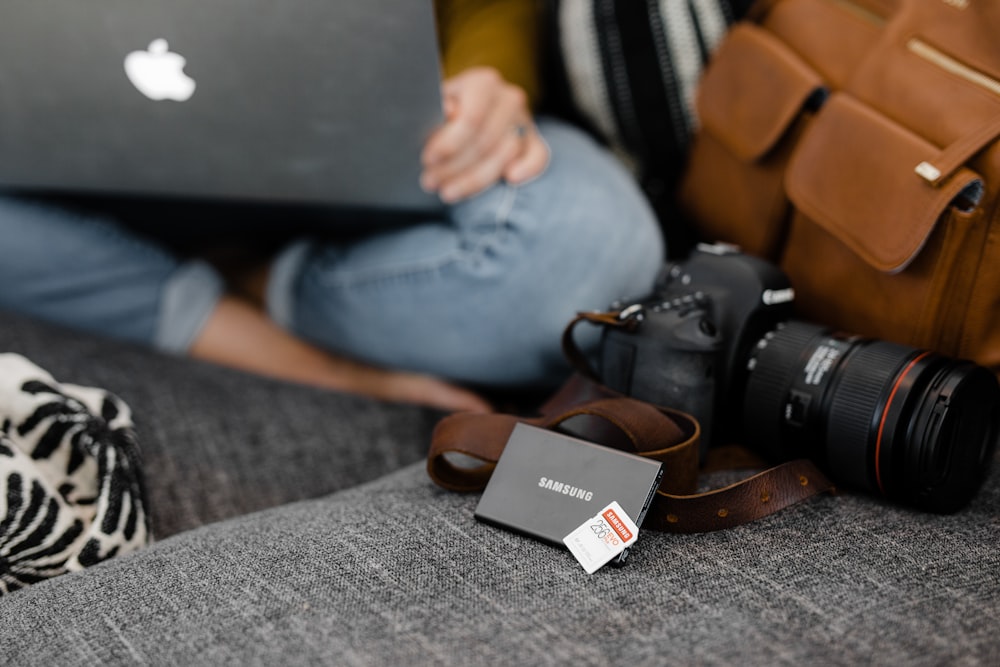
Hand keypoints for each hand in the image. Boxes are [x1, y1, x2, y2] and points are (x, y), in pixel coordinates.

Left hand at [420, 67, 549, 202]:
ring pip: (505, 154)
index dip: (449, 143)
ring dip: (474, 179)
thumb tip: (448, 110)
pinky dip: (527, 168)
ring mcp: (524, 120)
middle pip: (486, 140)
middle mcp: (508, 98)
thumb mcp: (433, 108)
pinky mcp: (534, 141)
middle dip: (455, 167)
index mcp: (482, 83)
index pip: (472, 117)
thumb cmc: (443, 113)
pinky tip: (510, 179)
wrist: (463, 117)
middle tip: (430, 181)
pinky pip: (538, 157)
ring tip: (447, 190)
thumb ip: (437, 110)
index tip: (428, 160)